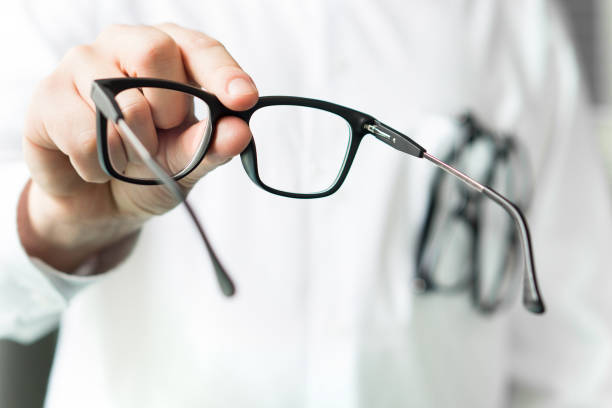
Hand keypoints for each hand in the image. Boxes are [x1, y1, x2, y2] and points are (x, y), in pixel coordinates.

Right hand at [18, 23, 256, 272]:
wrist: (98, 201)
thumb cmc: (147, 168)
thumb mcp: (187, 161)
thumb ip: (212, 146)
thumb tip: (238, 131)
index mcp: (168, 52)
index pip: (199, 48)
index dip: (222, 72)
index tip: (243, 98)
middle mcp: (123, 45)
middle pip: (154, 51)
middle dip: (168, 110)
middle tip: (161, 135)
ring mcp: (80, 65)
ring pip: (121, 102)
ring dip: (134, 149)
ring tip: (125, 156)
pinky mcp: (48, 96)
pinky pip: (87, 136)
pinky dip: (101, 166)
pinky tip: (96, 165)